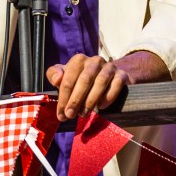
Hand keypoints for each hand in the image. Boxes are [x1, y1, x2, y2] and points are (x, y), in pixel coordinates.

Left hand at [46, 50, 169, 121]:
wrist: (111, 76)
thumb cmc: (82, 78)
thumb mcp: (66, 75)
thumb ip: (54, 74)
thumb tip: (56, 80)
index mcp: (78, 60)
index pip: (68, 78)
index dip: (63, 98)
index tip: (61, 114)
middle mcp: (94, 61)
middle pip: (84, 80)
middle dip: (75, 100)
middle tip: (70, 115)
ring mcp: (109, 67)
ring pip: (100, 82)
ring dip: (90, 101)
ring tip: (84, 114)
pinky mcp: (121, 75)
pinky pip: (116, 85)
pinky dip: (108, 97)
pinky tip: (101, 106)